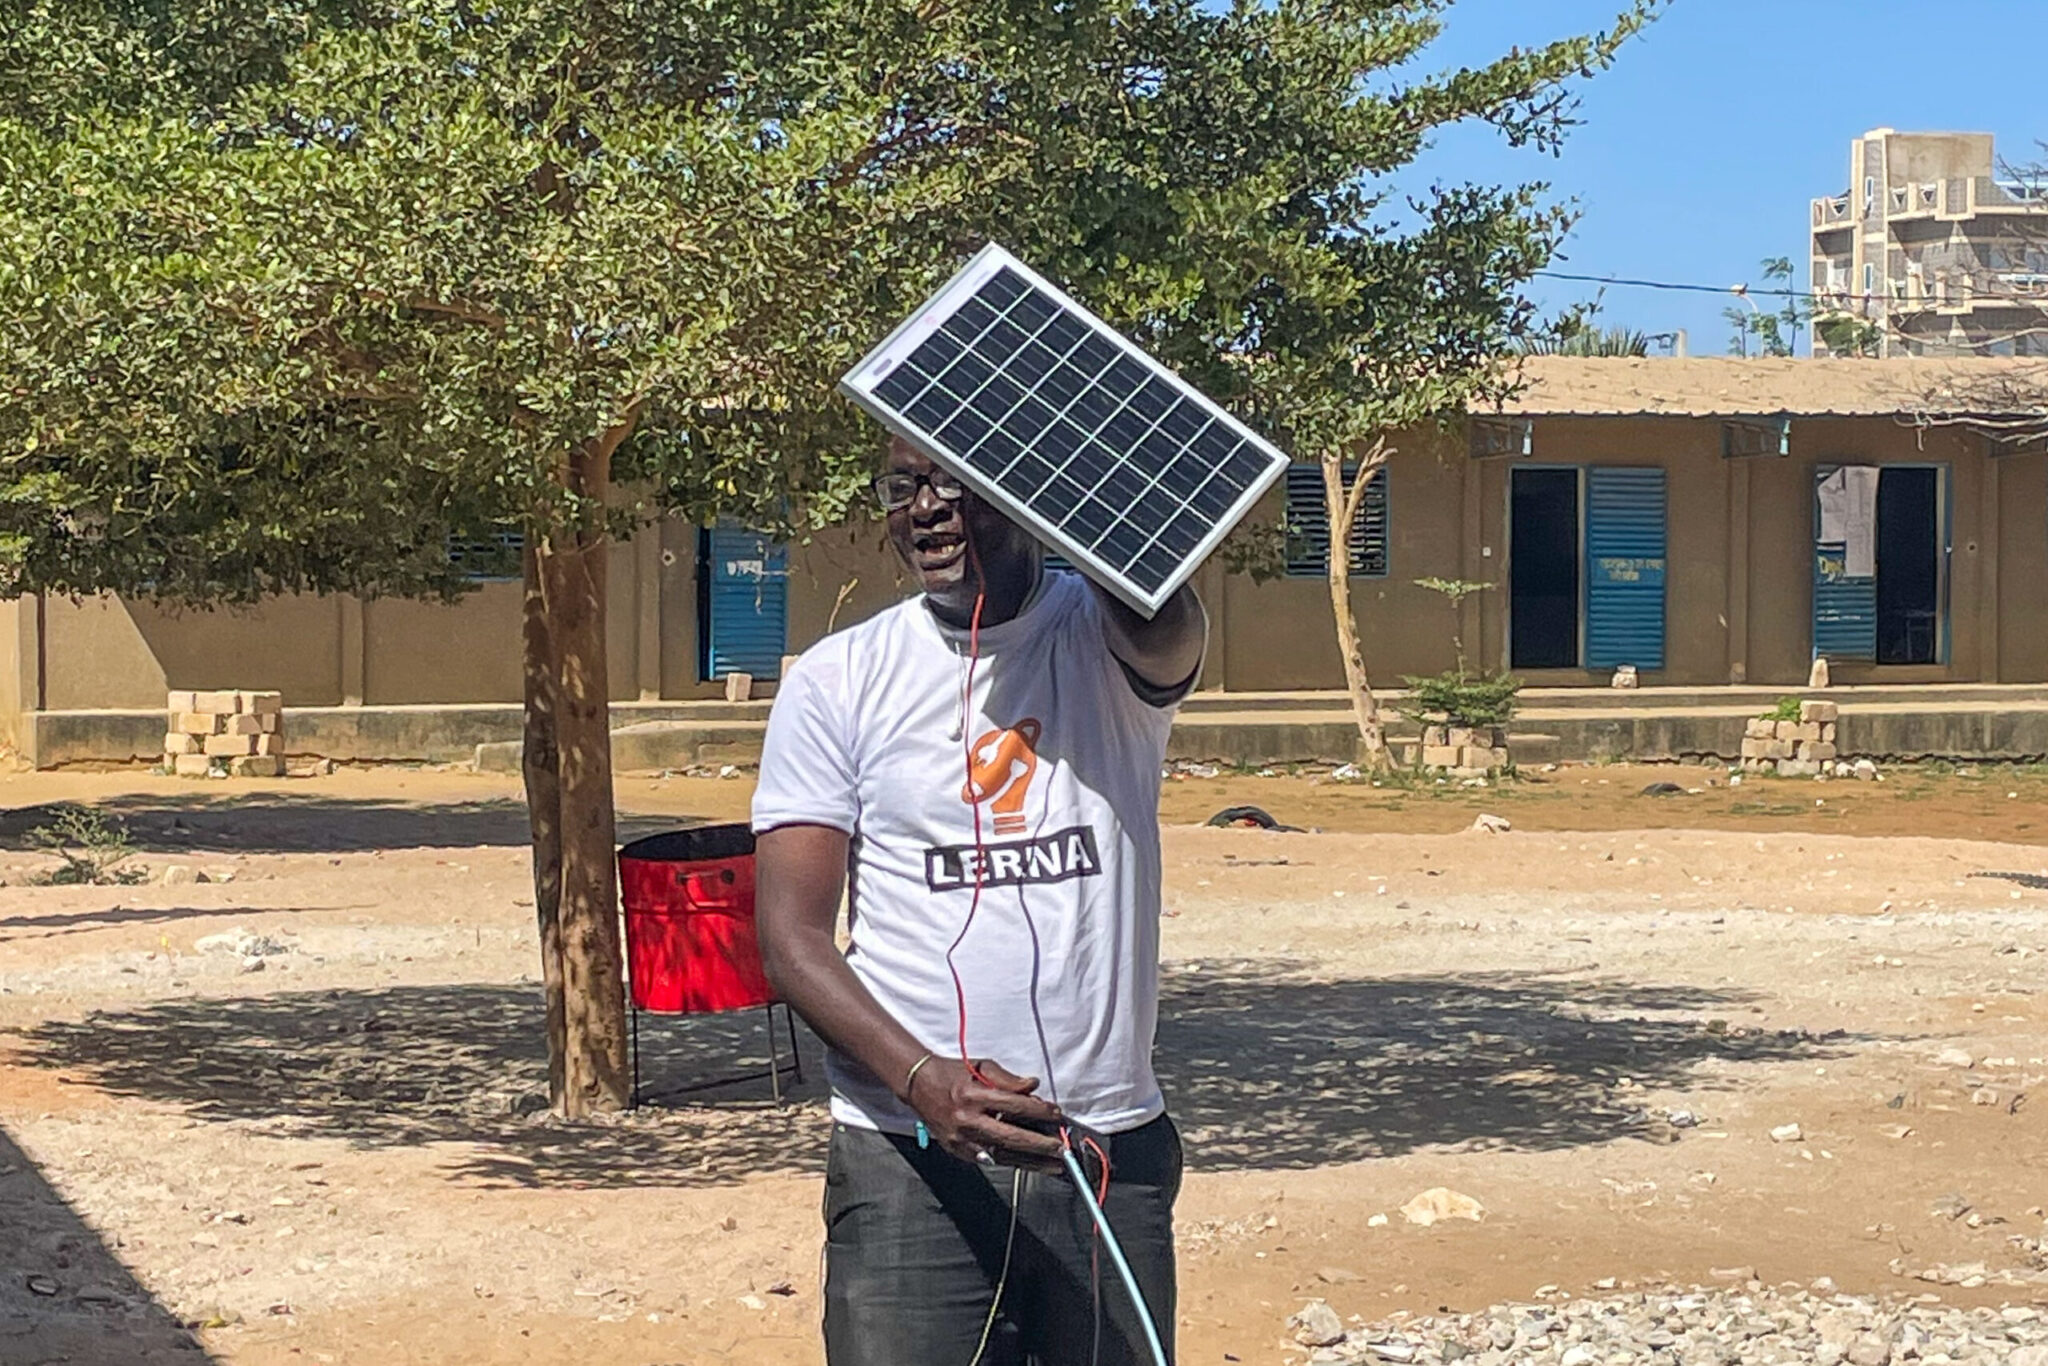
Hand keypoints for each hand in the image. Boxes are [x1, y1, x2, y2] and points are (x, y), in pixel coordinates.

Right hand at [905, 1057, 1065, 1169]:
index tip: (1056, 1114)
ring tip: (1052, 1165)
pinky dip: (1010, 1162)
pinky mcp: (958, 1150)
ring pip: (1001, 1154)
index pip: (1013, 1105)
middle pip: (1009, 1135)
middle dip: (1038, 1144)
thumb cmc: (952, 1074)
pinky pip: (989, 1160)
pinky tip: (1029, 1165)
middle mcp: (966, 1119)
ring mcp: (961, 1139)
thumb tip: (1032, 1086)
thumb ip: (1008, 1079)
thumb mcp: (981, 1067)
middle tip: (1059, 1148)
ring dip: (1030, 1161)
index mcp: (972, 1095)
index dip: (1038, 1111)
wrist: (919, 1086)